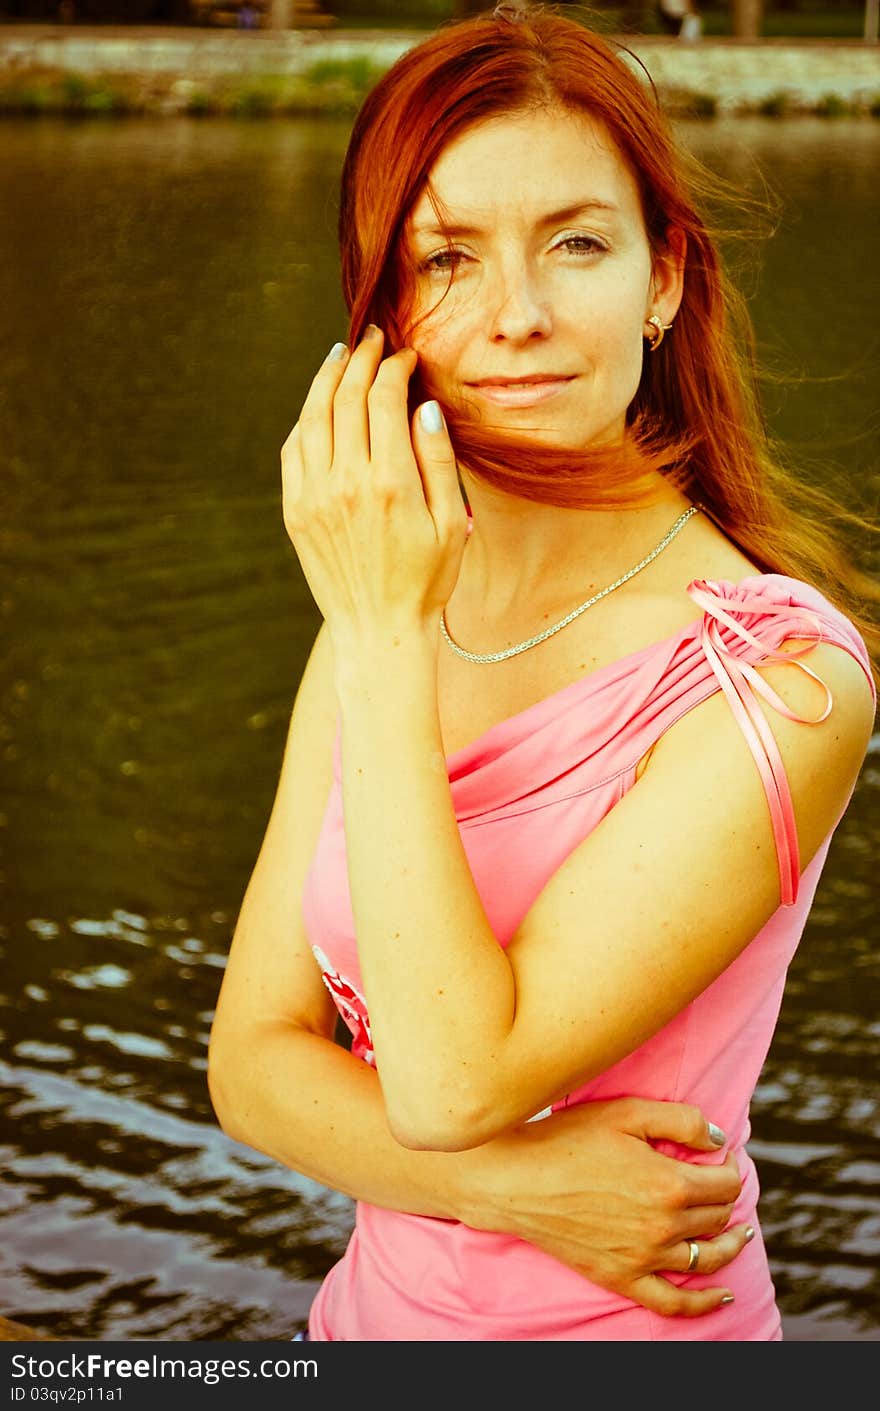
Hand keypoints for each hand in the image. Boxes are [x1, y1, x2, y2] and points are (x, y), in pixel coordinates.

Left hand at [281, 327, 467, 655]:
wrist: (379, 630)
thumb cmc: (426, 581)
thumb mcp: (450, 523)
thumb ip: (438, 460)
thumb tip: (421, 406)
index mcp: (390, 482)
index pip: (384, 399)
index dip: (394, 368)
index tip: (404, 357)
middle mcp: (346, 483)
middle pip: (346, 397)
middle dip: (361, 360)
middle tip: (373, 340)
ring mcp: (314, 496)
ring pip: (312, 417)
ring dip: (326, 379)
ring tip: (341, 356)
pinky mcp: (296, 511)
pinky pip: (293, 449)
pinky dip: (305, 419)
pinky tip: (318, 406)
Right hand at [461, 1098, 752, 1317]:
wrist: (516, 1179)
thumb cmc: (568, 1138)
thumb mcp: (626, 1112)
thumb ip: (681, 1120)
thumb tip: (719, 1140)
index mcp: (669, 1184)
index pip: (726, 1182)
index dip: (730, 1166)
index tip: (721, 1156)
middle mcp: (663, 1226)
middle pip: (718, 1217)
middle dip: (727, 1197)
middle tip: (720, 1182)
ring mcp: (643, 1258)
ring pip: (708, 1258)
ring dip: (730, 1244)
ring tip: (739, 1233)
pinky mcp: (622, 1278)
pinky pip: (675, 1304)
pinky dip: (705, 1303)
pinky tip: (723, 1295)